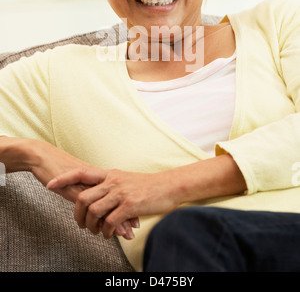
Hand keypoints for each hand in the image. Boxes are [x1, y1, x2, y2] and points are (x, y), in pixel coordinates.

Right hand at [28, 140, 136, 238]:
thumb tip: (96, 199)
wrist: (42, 156)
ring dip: (116, 220)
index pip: (119, 192)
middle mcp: (95, 179)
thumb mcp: (77, 178)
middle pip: (116, 198)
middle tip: (133, 230)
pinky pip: (91, 206)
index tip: (135, 220)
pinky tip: (105, 228)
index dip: (127, 205)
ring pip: (106, 204)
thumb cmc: (57, 166)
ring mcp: (87, 184)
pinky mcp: (75, 189)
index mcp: (98, 176)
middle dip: (126, 215)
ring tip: (125, 234)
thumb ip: (88, 187)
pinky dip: (100, 218)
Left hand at [47, 166, 179, 239]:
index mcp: (110, 174)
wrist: (169, 186)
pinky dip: (105, 231)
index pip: (81, 173)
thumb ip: (110, 184)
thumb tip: (97, 194)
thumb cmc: (148, 185)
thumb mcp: (125, 179)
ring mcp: (121, 193)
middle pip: (83, 197)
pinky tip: (108, 234)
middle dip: (77, 214)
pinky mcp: (130, 206)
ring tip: (95, 232)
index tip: (50, 184)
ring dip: (91, 226)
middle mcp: (113, 181)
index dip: (64, 178)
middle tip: (80, 224)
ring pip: (94, 211)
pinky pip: (109, 222)